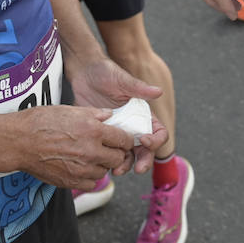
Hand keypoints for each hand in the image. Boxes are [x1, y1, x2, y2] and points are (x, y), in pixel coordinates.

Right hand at [15, 104, 139, 188]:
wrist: (20, 141)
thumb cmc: (42, 122)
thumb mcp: (70, 110)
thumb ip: (94, 114)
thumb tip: (110, 116)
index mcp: (93, 131)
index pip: (123, 139)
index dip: (125, 138)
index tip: (121, 138)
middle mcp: (91, 152)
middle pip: (118, 158)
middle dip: (116, 152)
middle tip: (107, 147)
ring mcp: (82, 169)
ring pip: (105, 171)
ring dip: (102, 164)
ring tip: (90, 155)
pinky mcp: (72, 182)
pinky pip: (91, 183)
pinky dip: (90, 176)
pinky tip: (81, 166)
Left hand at [68, 56, 165, 174]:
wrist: (84, 74)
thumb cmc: (106, 72)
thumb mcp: (122, 80)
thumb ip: (139, 88)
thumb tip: (158, 91)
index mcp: (143, 115)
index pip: (158, 133)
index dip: (155, 140)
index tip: (144, 140)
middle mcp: (134, 126)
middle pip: (146, 150)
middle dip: (143, 161)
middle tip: (137, 168)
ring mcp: (119, 133)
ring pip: (128, 156)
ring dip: (126, 165)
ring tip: (117, 169)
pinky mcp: (104, 136)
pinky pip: (109, 153)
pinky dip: (109, 161)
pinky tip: (102, 163)